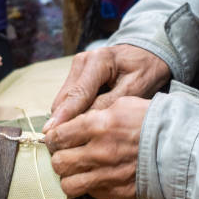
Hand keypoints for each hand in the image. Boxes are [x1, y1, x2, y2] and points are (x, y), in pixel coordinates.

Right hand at [44, 45, 168, 132]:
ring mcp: (76, 68)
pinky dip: (71, 113)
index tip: (51, 133)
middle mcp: (82, 62)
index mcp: (99, 60)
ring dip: (66, 119)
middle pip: (63, 99)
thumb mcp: (135, 88)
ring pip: (61, 101)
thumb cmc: (146, 70)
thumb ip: (109, 104)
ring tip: (74, 139)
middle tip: (63, 145)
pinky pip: (67, 100)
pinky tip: (81, 125)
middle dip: (62, 122)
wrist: (147, 53)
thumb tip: (83, 123)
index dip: (63, 116)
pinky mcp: (75, 75)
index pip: (77, 94)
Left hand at [45, 96, 150, 198]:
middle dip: (58, 157)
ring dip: (69, 176)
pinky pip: (88, 193)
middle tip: (65, 153)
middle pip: (58, 162)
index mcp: (98, 125)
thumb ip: (95, 113)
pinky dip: (87, 187)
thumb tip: (72, 122)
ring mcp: (105, 175)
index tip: (55, 138)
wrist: (181, 148)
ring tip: (76, 169)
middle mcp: (98, 152)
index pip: (58, 136)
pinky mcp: (115, 192)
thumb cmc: (154, 121)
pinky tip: (95, 177)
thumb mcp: (124, 104)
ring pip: (67, 183)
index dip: (52, 138)